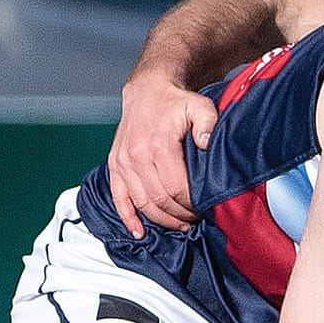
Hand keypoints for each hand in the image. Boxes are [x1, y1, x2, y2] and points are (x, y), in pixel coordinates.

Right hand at [107, 71, 212, 238]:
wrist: (148, 90)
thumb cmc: (176, 101)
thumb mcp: (199, 106)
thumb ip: (208, 124)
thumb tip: (206, 143)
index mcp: (158, 145)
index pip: (176, 188)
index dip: (191, 205)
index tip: (204, 209)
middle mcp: (136, 156)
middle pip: (159, 200)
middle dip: (180, 215)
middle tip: (196, 220)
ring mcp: (123, 161)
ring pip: (141, 202)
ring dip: (161, 220)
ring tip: (180, 225)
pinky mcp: (115, 164)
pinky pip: (118, 196)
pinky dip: (127, 217)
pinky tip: (138, 232)